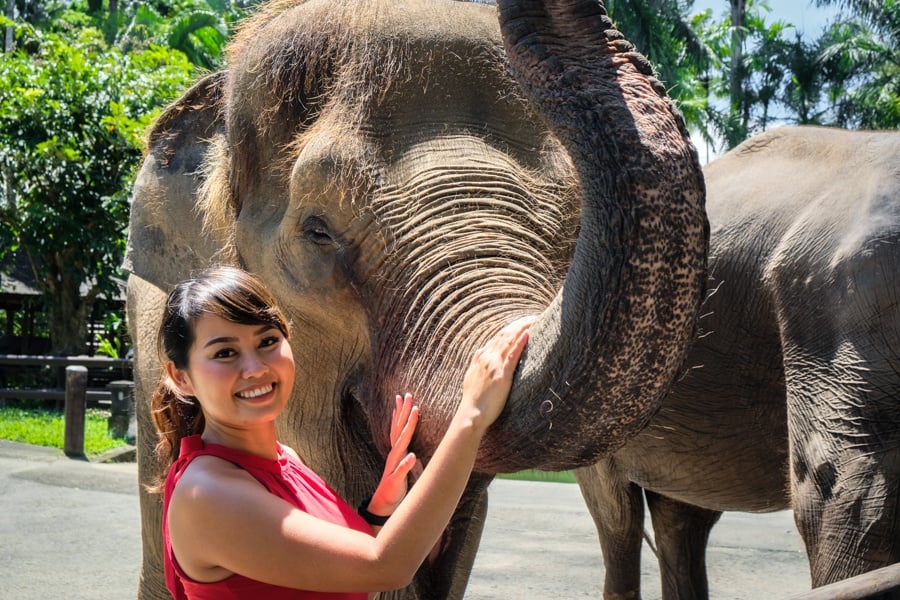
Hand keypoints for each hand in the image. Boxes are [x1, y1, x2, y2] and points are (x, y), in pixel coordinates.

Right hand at [367, 393, 418, 517]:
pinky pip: (401, 471)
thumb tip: (410, 440)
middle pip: (398, 429)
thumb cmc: (395, 484)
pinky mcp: (395, 480)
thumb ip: (404, 452)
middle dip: (404, 412)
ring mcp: (393, 466)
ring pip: (400, 444)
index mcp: (396, 451)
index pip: (397, 427)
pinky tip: (412, 456)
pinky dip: (406, 463)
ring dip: (407, 428)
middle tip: (408, 395)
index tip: (403, 396)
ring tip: (415, 414)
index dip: (400, 412)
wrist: (384, 505)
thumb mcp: (402, 465)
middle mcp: (394, 455)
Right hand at [459, 317, 533, 429]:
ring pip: (509, 341)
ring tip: (534, 320)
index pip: (497, 337)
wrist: (471, 413)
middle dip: (519, 324)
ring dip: (522, 328)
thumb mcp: (473, 377)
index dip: (510, 328)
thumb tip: (483, 359)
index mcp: (480, 357)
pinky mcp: (501, 375)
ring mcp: (493, 364)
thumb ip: (480, 366)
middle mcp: (486, 357)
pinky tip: (527, 334)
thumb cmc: (474, 400)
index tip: (521, 322)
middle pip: (504, 334)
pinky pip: (512, 355)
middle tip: (532, 317)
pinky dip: (519, 343)